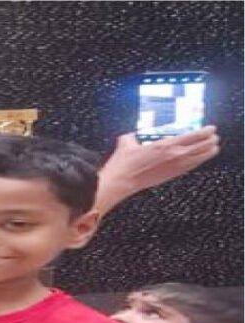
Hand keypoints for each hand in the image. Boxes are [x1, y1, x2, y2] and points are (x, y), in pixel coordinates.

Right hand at [99, 127, 219, 207]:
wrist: (121, 181)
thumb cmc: (124, 164)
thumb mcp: (127, 143)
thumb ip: (132, 138)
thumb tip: (130, 137)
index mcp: (165, 145)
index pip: (193, 136)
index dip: (205, 132)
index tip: (211, 129)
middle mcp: (173, 156)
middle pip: (200, 148)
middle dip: (210, 142)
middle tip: (215, 138)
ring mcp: (173, 168)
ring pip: (197, 159)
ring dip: (207, 154)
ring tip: (214, 149)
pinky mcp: (169, 177)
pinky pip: (188, 168)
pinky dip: (196, 163)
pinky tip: (198, 161)